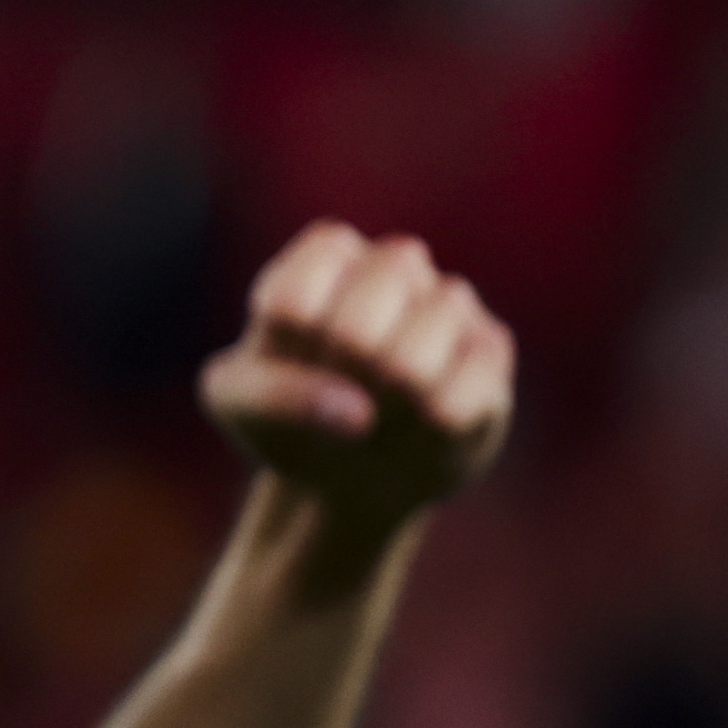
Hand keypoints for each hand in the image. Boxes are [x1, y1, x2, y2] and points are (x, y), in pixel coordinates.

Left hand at [201, 223, 514, 532]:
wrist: (345, 475)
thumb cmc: (283, 420)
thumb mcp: (239, 406)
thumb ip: (268, 393)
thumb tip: (355, 410)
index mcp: (323, 260)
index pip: (326, 251)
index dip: (302, 311)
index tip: (286, 351)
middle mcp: (393, 269)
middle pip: (390, 268)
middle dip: (356, 336)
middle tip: (341, 380)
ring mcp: (447, 307)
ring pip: (446, 306)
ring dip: (403, 373)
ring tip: (381, 411)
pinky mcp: (488, 354)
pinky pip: (483, 365)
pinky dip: (447, 405)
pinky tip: (426, 424)